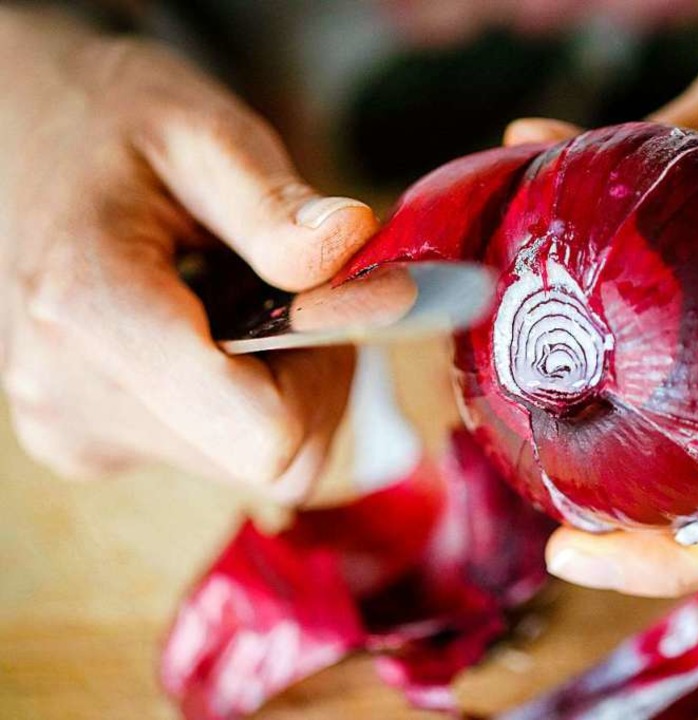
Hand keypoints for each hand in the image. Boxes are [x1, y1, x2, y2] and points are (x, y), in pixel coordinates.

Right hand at [0, 9, 378, 500]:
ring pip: (249, 459)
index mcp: (91, 313)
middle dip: (312, 376)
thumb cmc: (113, 125)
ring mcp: (74, 431)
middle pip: (269, 454)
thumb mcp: (206, 135)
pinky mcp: (87, 443)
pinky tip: (212, 327)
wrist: (26, 137)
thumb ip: (280, 211)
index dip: (325, 369)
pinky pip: (214, 451)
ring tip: (242, 296)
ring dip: (283, 386)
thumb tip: (363, 264)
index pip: (267, 432)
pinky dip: (244, 398)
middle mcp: (71, 398)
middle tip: (292, 289)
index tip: (324, 296)